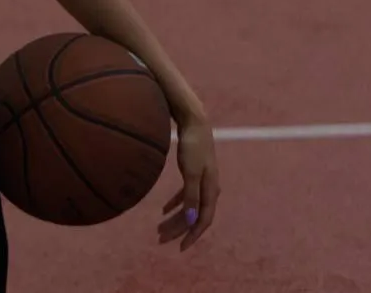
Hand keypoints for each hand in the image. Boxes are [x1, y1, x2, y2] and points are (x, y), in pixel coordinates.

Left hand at [158, 114, 220, 250]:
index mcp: (210, 190)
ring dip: (175, 219)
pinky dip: (175, 204)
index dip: (192, 235)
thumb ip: (191, 196)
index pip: (203, 220)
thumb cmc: (193, 145)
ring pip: (189, 207)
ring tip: (160, 229)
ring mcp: (201, 181)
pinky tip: (163, 211)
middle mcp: (209, 188)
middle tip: (161, 239)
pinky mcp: (193, 173)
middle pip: (194, 216)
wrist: (194, 122)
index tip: (180, 249)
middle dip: (178, 229)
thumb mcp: (190, 172)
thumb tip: (192, 220)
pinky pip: (184, 195)